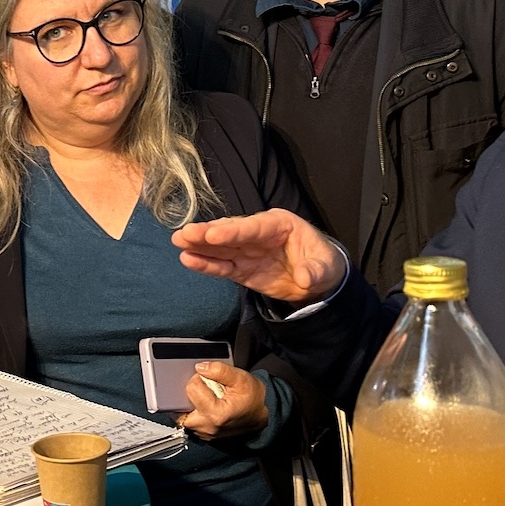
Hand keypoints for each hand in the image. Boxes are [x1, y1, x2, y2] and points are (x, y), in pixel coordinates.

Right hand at [172, 209, 344, 303]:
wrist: (319, 281)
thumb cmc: (322, 263)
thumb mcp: (326, 265)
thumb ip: (314, 270)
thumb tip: (304, 277)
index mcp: (278, 224)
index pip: (253, 227)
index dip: (233, 230)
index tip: (213, 233)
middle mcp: (258, 234)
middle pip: (230, 232)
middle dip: (208, 233)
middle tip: (185, 233)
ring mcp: (247, 251)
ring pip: (221, 248)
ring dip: (199, 246)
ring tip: (178, 242)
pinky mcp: (242, 269)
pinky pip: (222, 266)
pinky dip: (206, 265)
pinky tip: (189, 260)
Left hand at [175, 362, 268, 440]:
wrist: (264, 413)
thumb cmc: (254, 397)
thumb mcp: (241, 378)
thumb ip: (220, 370)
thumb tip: (200, 368)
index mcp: (216, 414)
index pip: (192, 389)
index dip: (198, 379)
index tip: (207, 378)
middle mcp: (208, 427)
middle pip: (181, 409)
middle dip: (187, 396)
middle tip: (200, 389)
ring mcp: (207, 434)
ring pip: (184, 419)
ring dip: (189, 406)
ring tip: (203, 397)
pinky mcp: (207, 436)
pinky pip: (191, 424)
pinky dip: (194, 414)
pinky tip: (204, 406)